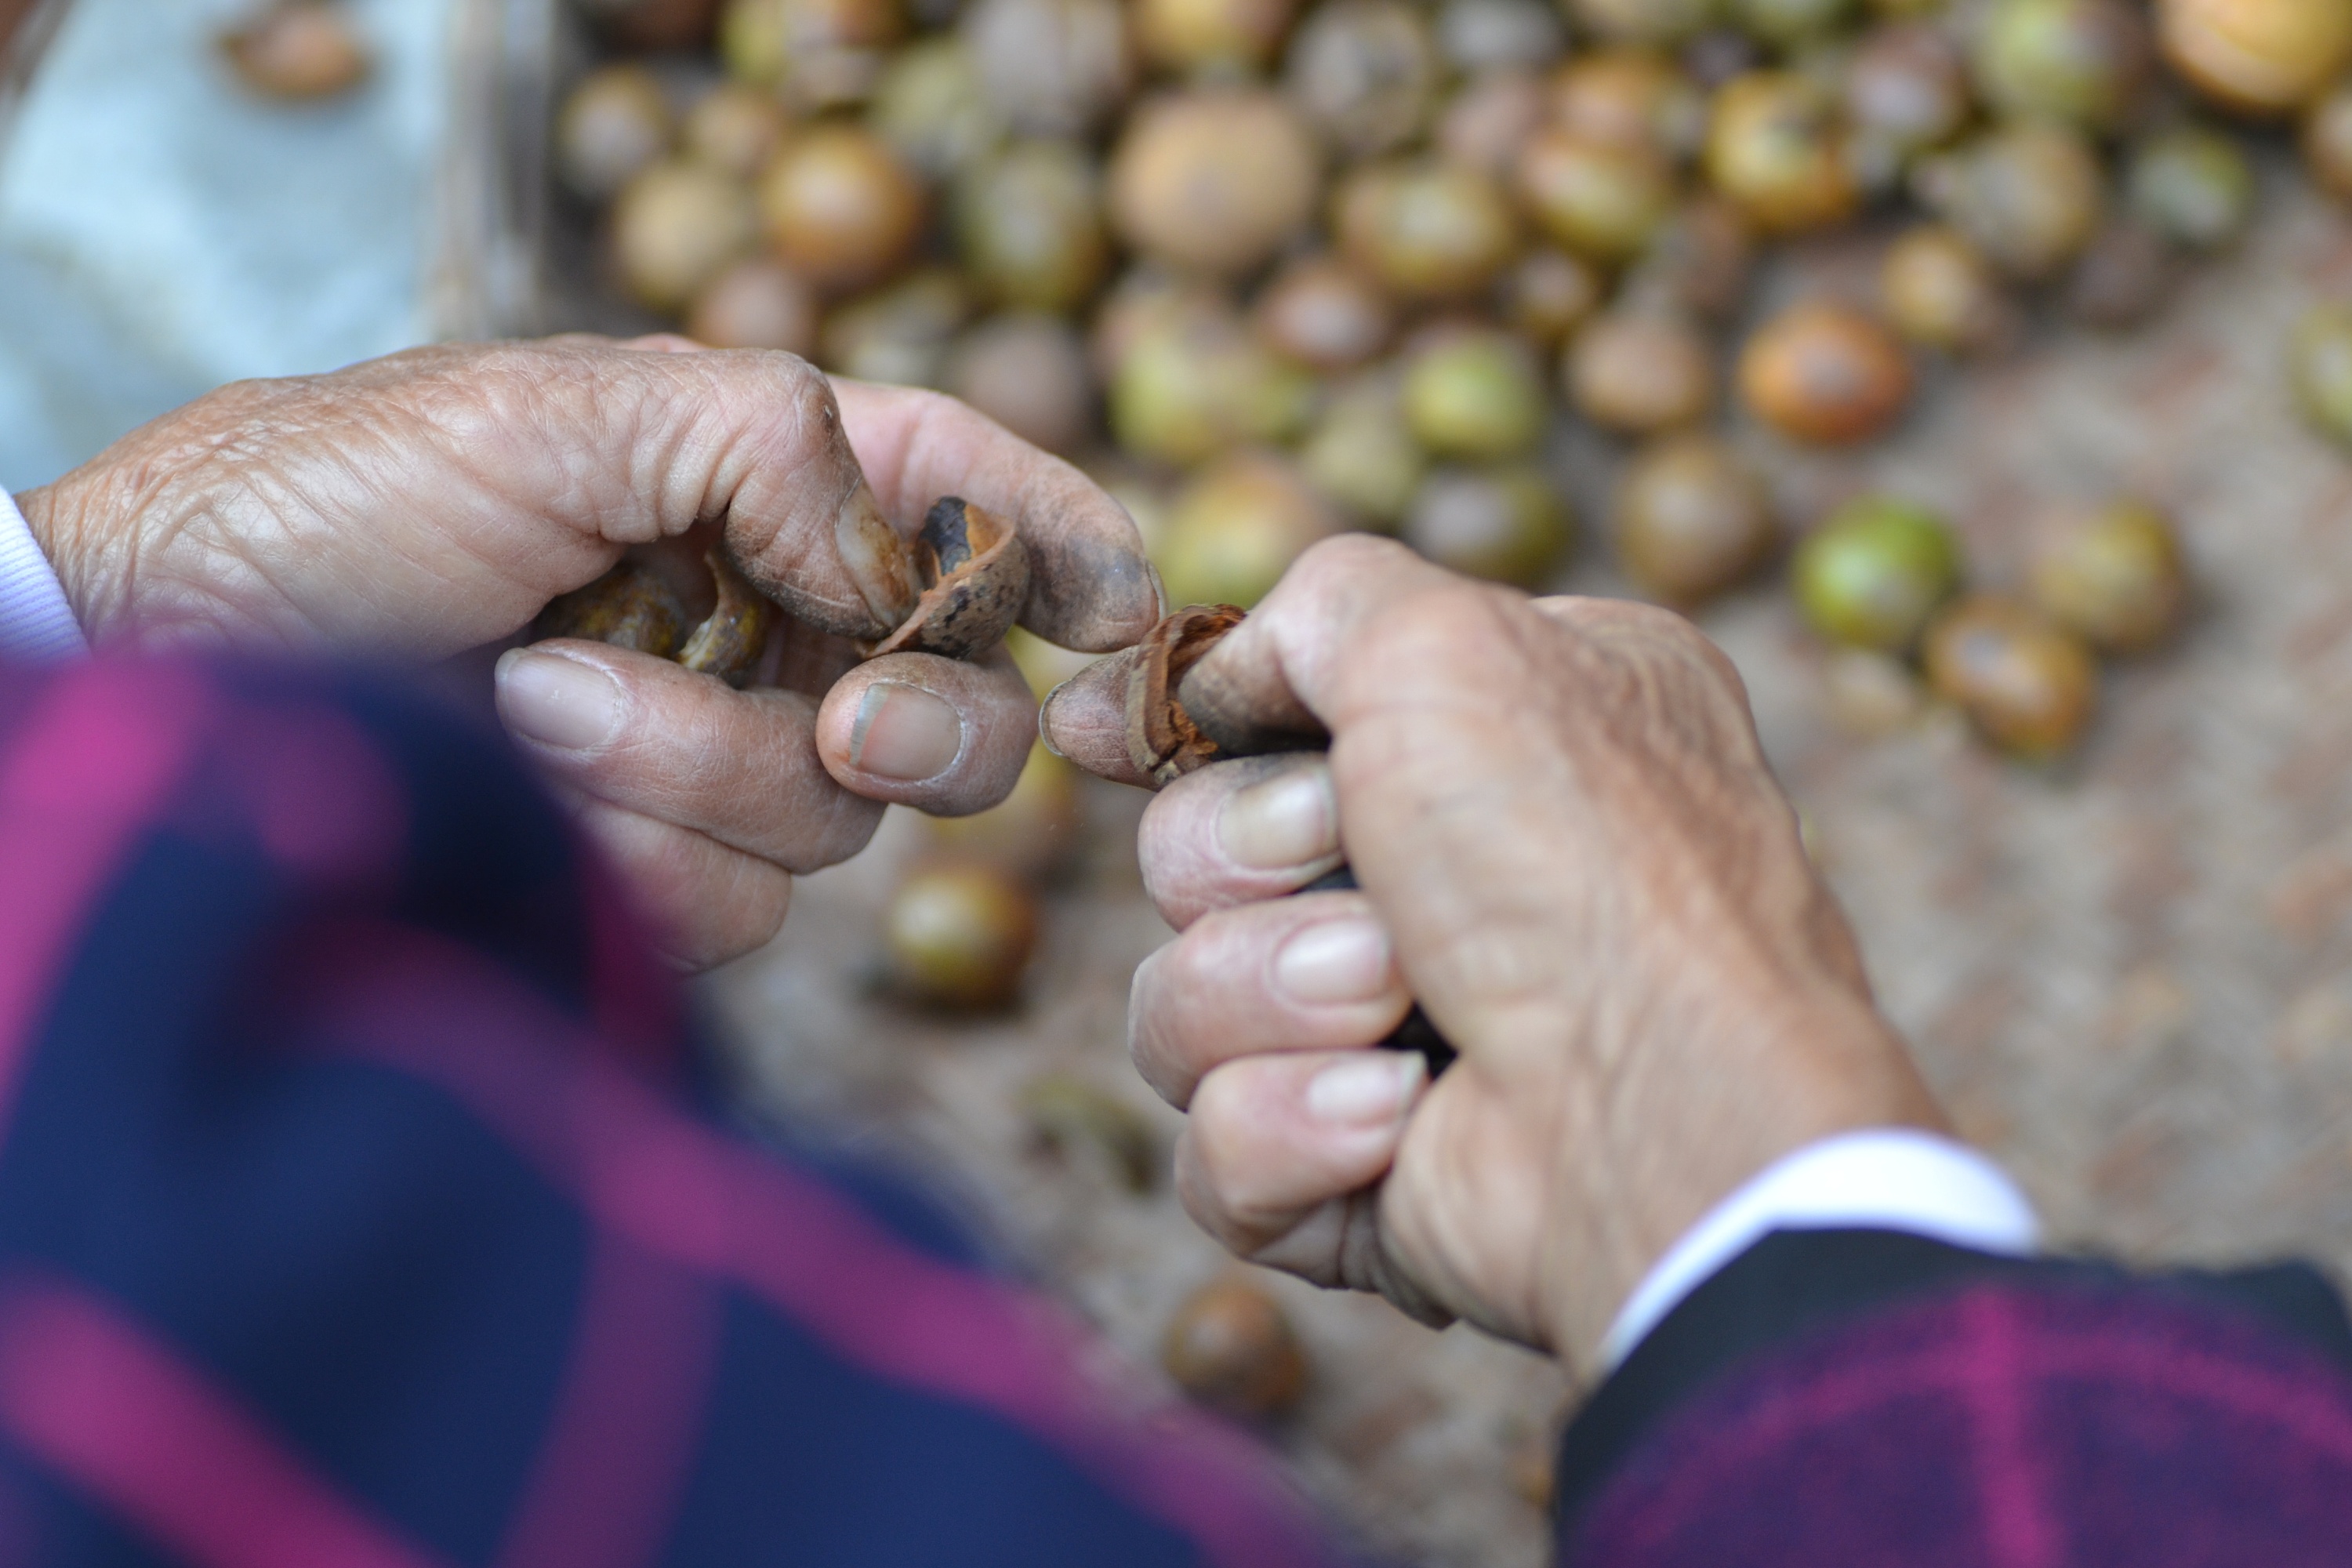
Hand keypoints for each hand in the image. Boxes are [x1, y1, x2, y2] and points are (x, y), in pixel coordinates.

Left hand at [17, 337, 1158, 966]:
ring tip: (532, 692)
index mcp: (773, 487)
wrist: (171, 659)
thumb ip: (776, 442)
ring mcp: (717, 762)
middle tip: (843, 708)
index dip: (1069, 559)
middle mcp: (771, 632)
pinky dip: (636, 846)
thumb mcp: (562, 406)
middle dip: (924, 717)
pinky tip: (525, 778)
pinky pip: (738, 907)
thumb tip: (899, 569)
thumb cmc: (342, 495)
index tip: (1115, 612)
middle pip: (964, 713)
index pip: (975, 515)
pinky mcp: (652, 876)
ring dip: (692, 762)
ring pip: (839, 826)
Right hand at [1044, 536, 1943, 1371]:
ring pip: (1179, 1004)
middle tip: (1375, 889)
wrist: (1663, 1113)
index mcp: (1484, 735)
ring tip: (1397, 1009)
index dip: (1173, 726)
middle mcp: (1438, 878)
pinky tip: (1395, 1119)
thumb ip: (1318, 605)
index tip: (1100, 735)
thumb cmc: (1581, 857)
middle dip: (1245, 864)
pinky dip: (1291, 1126)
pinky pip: (1214, 1146)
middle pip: (1190, 853)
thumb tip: (1217, 677)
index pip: (1261, 717)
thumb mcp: (1453, 641)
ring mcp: (1391, 1032)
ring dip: (1269, 996)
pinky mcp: (1352, 1171)